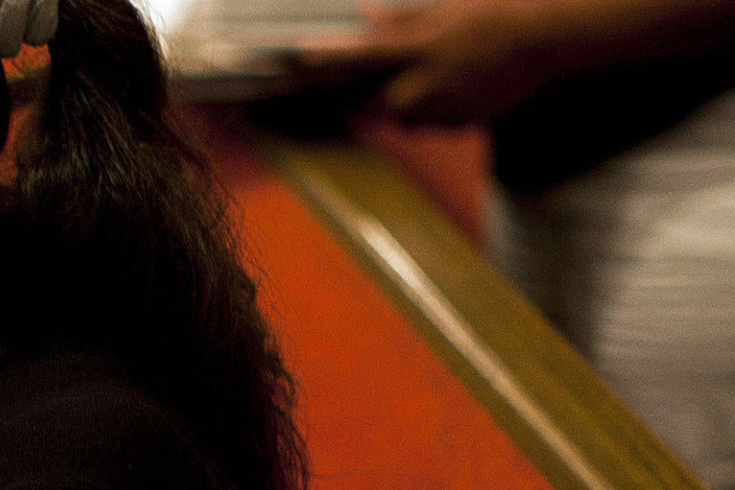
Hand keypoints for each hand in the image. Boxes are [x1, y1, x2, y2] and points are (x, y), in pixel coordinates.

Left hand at [294, 0, 561, 124]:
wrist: (543, 39)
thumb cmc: (493, 14)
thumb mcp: (444, 8)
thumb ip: (401, 20)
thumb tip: (368, 18)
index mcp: (416, 49)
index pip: (359, 56)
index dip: (328, 58)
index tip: (300, 58)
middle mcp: (423, 85)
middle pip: (372, 104)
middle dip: (361, 97)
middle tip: (353, 86)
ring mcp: (441, 108)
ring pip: (403, 117)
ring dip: (402, 103)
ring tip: (432, 74)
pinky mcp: (459, 123)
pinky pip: (433, 122)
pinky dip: (434, 109)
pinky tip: (455, 85)